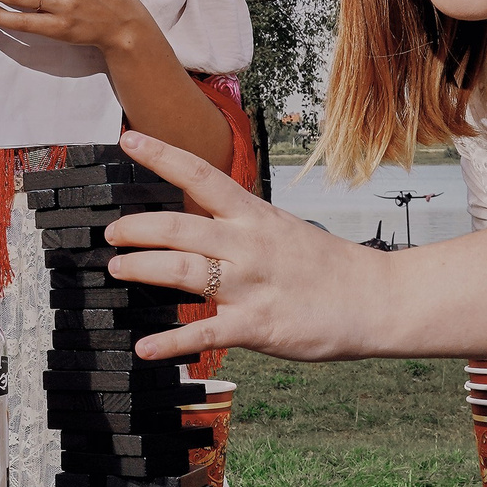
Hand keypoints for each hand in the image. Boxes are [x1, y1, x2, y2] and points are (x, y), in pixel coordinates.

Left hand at [100, 130, 393, 362]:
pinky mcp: (256, 325)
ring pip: (182, 271)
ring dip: (142, 268)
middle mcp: (247, 245)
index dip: (162, 154)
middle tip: (111, 233)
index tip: (129, 138)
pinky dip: (170, 342)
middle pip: (178, 227)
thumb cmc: (326, 266)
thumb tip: (197, 218)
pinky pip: (204, 333)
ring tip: (117, 270)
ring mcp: (250, 285)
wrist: (375, 300)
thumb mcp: (280, 228)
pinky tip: (145, 348)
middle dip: (136, 228)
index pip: (201, 175)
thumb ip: (238, 224)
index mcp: (254, 216)